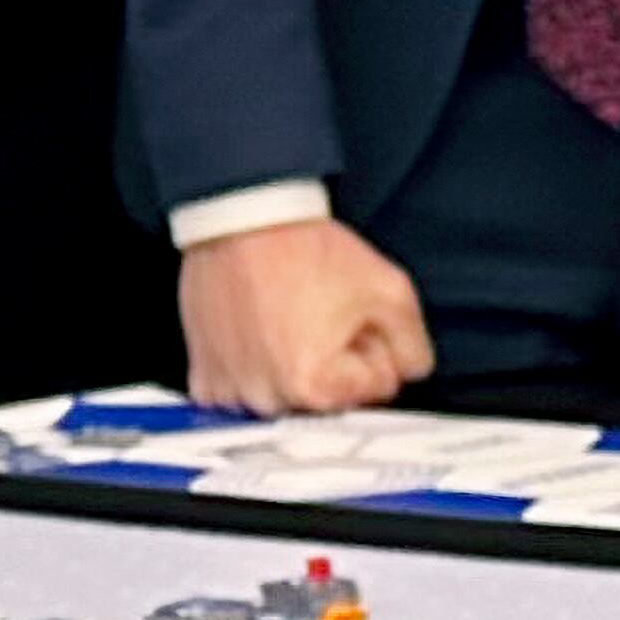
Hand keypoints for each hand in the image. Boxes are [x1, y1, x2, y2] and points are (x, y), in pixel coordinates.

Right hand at [179, 218, 433, 415]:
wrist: (243, 218)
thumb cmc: (307, 250)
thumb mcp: (391, 290)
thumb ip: (414, 347)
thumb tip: (409, 373)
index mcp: (316, 388)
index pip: (376, 386)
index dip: (371, 343)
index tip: (348, 314)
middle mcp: (269, 401)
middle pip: (330, 397)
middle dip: (334, 360)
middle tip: (316, 313)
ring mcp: (231, 392)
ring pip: (289, 395)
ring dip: (292, 366)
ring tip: (284, 317)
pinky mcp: (205, 379)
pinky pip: (244, 391)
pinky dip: (253, 367)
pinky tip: (256, 331)